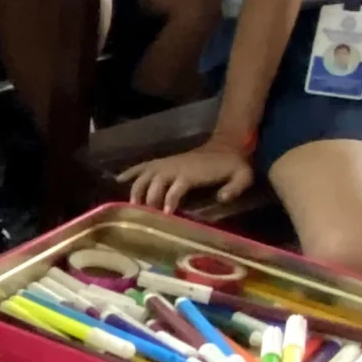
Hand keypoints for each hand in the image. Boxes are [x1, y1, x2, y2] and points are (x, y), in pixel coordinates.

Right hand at [118, 141, 254, 211]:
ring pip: (144, 175)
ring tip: (131, 206)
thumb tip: (221, 198)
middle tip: (144, 216)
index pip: (175, 188)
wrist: (227, 145)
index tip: (164, 215)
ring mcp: (167, 163)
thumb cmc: (234, 164)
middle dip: (148, 200)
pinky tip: (118, 180)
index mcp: (191, 173)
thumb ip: (235, 187)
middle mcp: (175, 167)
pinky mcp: (164, 162)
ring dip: (136, 189)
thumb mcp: (242, 175)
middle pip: (154, 183)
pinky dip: (130, 172)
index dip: (168, 201)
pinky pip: (142, 166)